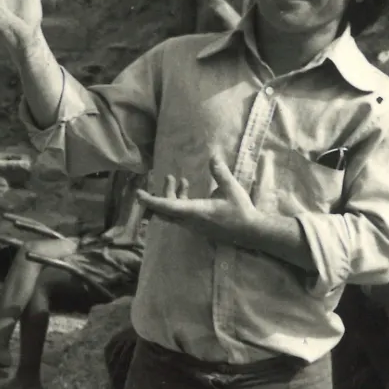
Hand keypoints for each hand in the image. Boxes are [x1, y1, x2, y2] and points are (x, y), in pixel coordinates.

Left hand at [137, 154, 256, 243]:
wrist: (250, 233)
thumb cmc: (241, 211)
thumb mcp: (231, 189)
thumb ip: (220, 173)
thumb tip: (213, 156)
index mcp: (195, 211)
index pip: (166, 206)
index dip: (151, 200)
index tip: (138, 194)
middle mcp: (190, 220)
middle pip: (165, 209)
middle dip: (161, 193)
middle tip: (169, 177)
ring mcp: (192, 225)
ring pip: (172, 212)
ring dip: (172, 196)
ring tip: (178, 180)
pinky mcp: (197, 226)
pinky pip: (180, 215)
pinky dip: (179, 202)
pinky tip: (188, 189)